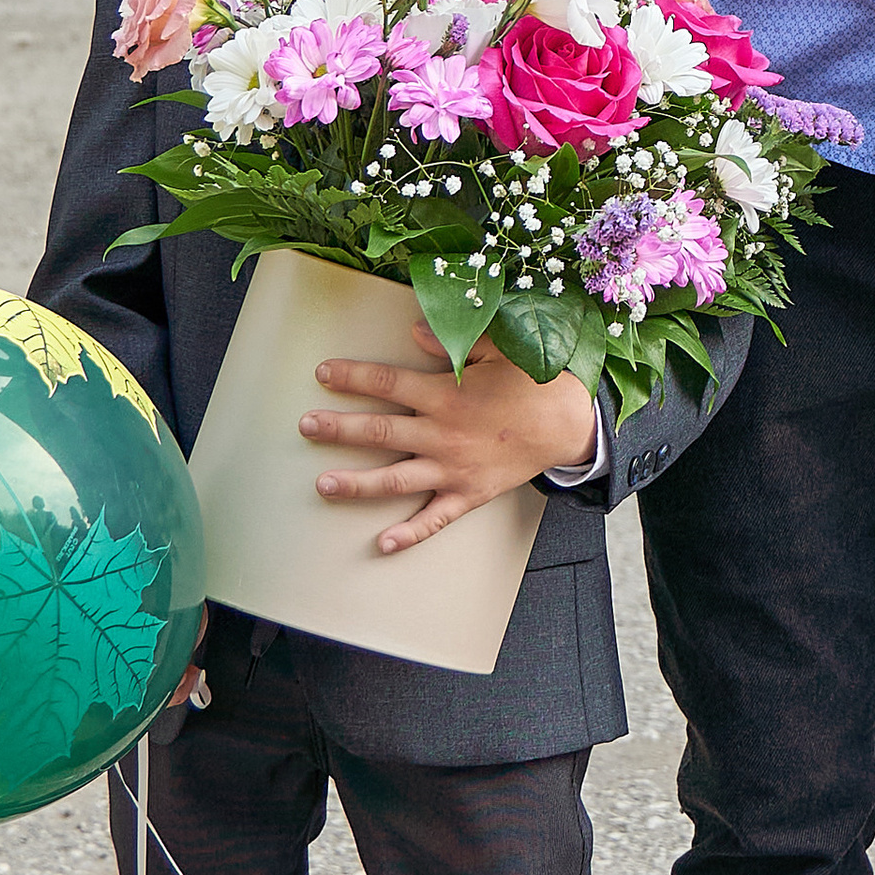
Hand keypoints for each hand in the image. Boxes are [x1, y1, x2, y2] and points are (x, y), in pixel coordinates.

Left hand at [302, 329, 597, 551]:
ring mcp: (452, 468)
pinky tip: (383, 544)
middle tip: (305, 426)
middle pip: (379, 430)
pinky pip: (435, 518)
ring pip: (395, 478)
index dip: (352, 376)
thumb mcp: (497, 349)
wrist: (569, 424)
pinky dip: (409, 533)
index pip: (387, 382)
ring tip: (322, 484)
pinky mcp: (469, 494)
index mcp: (444, 395)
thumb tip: (413, 330)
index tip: (322, 373)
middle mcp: (441, 433)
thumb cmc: (532, 382)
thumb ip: (452, 342)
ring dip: (357, 482)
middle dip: (338, 428)